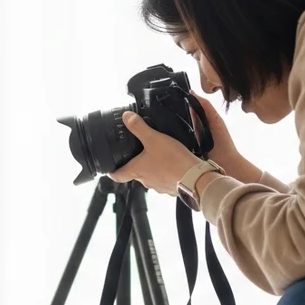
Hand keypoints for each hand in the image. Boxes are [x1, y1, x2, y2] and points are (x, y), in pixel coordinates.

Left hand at [109, 94, 243, 196]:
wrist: (194, 177)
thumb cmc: (172, 160)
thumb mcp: (153, 138)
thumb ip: (139, 127)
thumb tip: (126, 117)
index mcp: (137, 171)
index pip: (118, 176)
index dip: (112, 172)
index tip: (109, 169)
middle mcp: (146, 181)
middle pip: (136, 174)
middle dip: (136, 165)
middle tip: (139, 154)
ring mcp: (159, 186)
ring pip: (152, 177)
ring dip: (153, 169)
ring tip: (159, 156)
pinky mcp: (172, 187)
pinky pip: (166, 180)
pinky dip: (167, 173)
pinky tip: (173, 164)